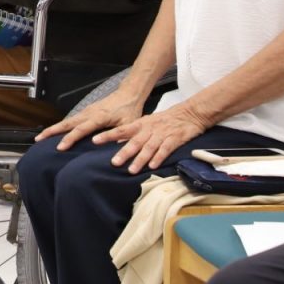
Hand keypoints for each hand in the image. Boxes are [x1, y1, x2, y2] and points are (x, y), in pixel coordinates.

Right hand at [36, 89, 146, 150]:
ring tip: (40, 138)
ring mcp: (86, 111)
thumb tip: (116, 152)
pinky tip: (55, 134)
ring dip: (53, 129)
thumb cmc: (130, 109)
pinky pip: (71, 120)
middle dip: (52, 131)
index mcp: (98, 117)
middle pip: (67, 123)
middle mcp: (89, 113)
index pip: (81, 129)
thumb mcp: (130, 124)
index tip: (60, 147)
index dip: (70, 139)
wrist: (129, 93)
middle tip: (38, 139)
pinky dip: (61, 126)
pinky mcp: (86, 112)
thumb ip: (122, 137)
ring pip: (67, 121)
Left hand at [94, 104, 211, 173]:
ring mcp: (162, 134)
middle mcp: (149, 129)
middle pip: (135, 141)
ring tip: (132, 170)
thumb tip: (117, 141)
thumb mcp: (147, 123)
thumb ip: (133, 132)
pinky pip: (165, 149)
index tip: (95, 140)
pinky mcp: (174, 139)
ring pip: (149, 147)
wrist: (189, 113)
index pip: (121, 129)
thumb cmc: (165, 120)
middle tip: (114, 163)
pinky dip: (159, 157)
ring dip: (140, 159)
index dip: (108, 135)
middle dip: (124, 152)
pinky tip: (153, 166)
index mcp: (141, 124)